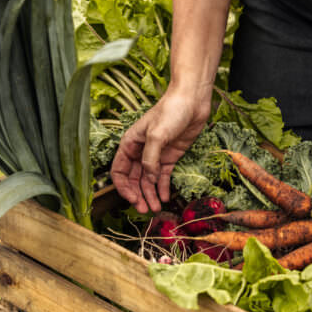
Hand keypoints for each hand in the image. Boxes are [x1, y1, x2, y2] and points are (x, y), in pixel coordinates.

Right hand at [110, 89, 209, 212]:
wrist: (192, 101)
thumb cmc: (171, 111)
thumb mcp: (157, 135)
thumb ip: (150, 158)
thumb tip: (148, 177)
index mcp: (130, 144)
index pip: (119, 171)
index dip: (124, 187)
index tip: (133, 199)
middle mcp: (140, 151)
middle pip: (134, 179)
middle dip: (138, 195)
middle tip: (146, 210)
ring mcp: (156, 155)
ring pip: (148, 180)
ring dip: (151, 195)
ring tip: (156, 208)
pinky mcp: (170, 157)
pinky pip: (163, 176)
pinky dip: (163, 187)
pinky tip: (165, 198)